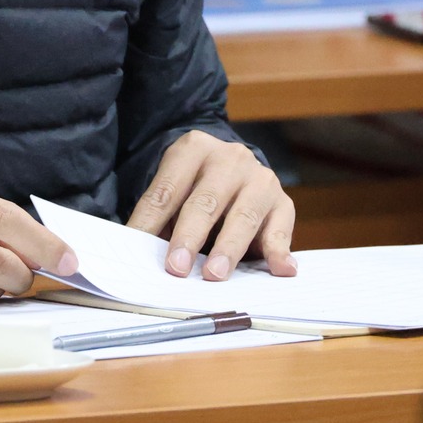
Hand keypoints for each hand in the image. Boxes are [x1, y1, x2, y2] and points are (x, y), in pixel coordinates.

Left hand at [127, 131, 296, 280]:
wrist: (234, 169)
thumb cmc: (195, 188)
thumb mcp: (174, 192)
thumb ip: (159, 219)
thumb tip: (139, 252)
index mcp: (194, 149)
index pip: (167, 190)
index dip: (152, 222)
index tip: (140, 248)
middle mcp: (230, 159)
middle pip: (205, 201)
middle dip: (189, 237)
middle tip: (177, 267)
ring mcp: (260, 179)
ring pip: (243, 216)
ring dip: (228, 249)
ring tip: (214, 274)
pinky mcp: (283, 202)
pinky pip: (281, 228)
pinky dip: (280, 250)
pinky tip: (280, 269)